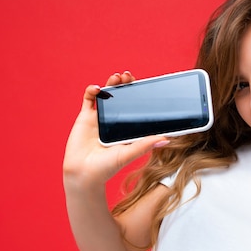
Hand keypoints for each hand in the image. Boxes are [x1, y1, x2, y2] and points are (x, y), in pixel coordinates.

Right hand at [63, 71, 168, 186]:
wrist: (83, 174)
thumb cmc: (106, 168)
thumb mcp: (129, 154)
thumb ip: (145, 145)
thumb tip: (166, 139)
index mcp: (125, 128)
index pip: (135, 106)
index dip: (138, 94)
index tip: (145, 85)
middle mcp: (113, 121)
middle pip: (121, 97)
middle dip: (125, 85)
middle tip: (129, 76)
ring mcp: (99, 118)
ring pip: (106, 95)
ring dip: (111, 84)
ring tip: (116, 77)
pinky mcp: (85, 118)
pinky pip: (88, 100)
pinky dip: (92, 91)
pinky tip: (97, 88)